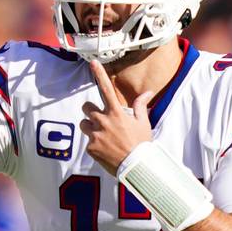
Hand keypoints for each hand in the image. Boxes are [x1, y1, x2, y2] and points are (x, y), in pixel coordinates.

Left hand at [78, 58, 153, 173]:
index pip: (106, 89)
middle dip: (91, 112)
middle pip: (86, 107)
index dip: (99, 74)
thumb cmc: (141, 144)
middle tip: (102, 120)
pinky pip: (88, 141)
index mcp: (116, 112)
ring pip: (83, 123)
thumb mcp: (143, 123)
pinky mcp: (90, 147)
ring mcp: (95, 134)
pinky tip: (106, 149)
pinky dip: (95, 144)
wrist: (136, 167)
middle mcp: (103, 121)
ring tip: (104, 136)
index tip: (92, 62)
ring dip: (90, 127)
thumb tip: (148, 92)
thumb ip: (141, 106)